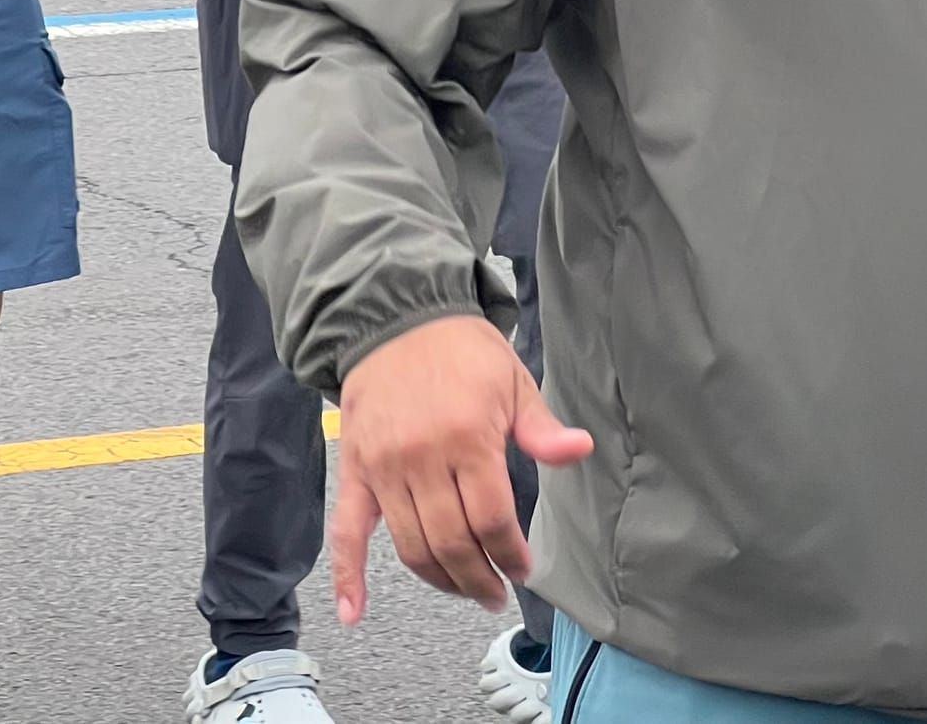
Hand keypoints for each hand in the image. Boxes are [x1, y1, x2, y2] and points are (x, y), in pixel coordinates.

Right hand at [332, 314, 592, 620]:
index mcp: (468, 435)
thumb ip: (541, 428)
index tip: (523, 568)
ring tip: (464, 589)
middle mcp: (422, 456)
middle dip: (479, 579)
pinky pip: (347, 530)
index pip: (492, 519)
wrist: (397, 315)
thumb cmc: (462, 350)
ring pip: (412, 546)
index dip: (511, 553)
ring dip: (440, 580)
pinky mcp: (355, 469)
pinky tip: (354, 611)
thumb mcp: (512, 380)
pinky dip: (348, 575)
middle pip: (452, 542)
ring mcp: (384, 466)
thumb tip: (580, 449)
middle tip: (496, 592)